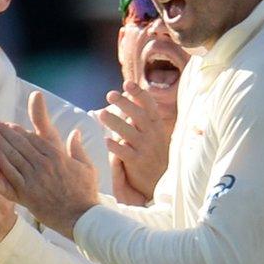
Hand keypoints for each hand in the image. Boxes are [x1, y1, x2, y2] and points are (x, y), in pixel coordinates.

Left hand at [0, 93, 99, 238]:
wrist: (81, 217)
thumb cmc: (86, 193)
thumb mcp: (87, 167)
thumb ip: (77, 148)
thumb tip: (75, 132)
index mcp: (57, 156)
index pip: (33, 138)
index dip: (18, 130)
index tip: (7, 124)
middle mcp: (44, 165)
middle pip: (19, 144)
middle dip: (3, 132)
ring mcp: (34, 179)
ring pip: (12, 157)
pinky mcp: (27, 194)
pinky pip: (10, 176)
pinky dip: (0, 165)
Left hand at [99, 81, 171, 202]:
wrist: (162, 179)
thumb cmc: (154, 151)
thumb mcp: (154, 131)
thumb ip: (143, 115)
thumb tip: (131, 94)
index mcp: (156, 125)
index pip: (149, 105)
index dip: (139, 93)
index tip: (127, 83)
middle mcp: (152, 135)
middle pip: (138, 116)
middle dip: (124, 104)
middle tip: (110, 94)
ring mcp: (145, 149)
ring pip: (129, 133)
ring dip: (115, 123)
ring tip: (102, 114)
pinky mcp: (138, 163)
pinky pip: (125, 153)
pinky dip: (116, 147)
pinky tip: (107, 141)